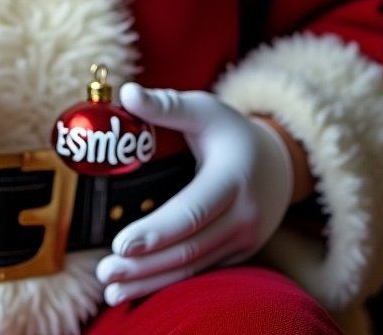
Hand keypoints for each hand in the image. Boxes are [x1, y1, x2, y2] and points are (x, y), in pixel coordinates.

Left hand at [95, 83, 293, 305]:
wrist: (277, 164)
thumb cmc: (230, 132)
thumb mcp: (203, 109)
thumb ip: (165, 105)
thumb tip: (127, 93)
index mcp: (232, 179)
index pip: (191, 212)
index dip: (156, 231)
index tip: (121, 244)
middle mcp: (242, 216)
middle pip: (188, 248)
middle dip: (144, 265)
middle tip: (105, 273)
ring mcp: (243, 240)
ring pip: (193, 267)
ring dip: (152, 282)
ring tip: (112, 290)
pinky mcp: (237, 254)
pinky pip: (201, 272)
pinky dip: (169, 283)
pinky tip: (138, 290)